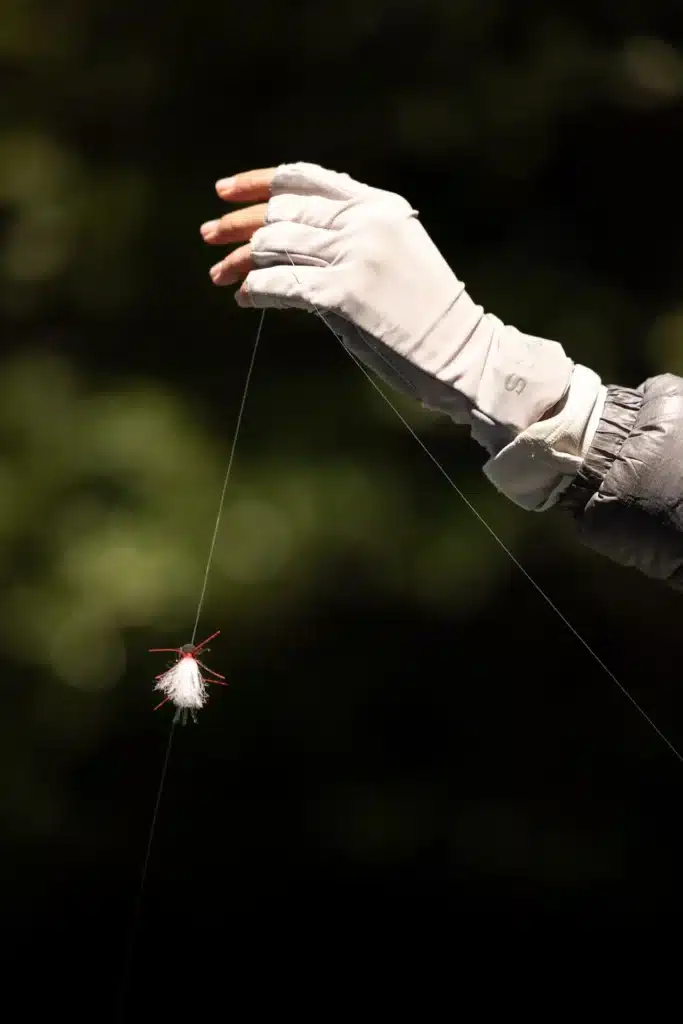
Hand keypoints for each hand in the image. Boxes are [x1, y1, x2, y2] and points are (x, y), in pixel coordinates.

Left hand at [200, 162, 571, 442]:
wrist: (465, 352)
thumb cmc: (426, 314)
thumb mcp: (393, 256)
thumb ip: (347, 239)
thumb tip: (284, 246)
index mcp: (379, 205)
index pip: (305, 178)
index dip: (258, 182)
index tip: (224, 191)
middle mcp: (366, 221)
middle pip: (283, 212)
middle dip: (237, 224)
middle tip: (208, 236)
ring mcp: (355, 256)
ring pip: (276, 246)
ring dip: (240, 261)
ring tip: (220, 275)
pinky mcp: (343, 295)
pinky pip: (281, 286)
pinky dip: (255, 290)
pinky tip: (244, 298)